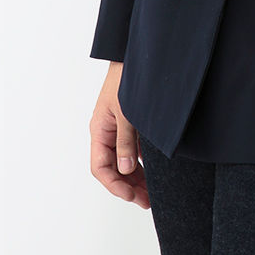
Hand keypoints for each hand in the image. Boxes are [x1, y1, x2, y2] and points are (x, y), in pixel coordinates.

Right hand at [89, 61, 149, 207]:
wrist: (141, 53)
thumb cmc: (127, 77)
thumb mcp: (127, 112)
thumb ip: (125, 141)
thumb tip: (124, 169)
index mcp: (100, 129)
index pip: (100, 167)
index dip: (115, 185)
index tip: (131, 196)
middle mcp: (107, 131)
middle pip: (113, 168)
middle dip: (128, 186)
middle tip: (147, 201)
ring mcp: (119, 127)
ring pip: (124, 160)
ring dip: (136, 177)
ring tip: (152, 193)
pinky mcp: (132, 122)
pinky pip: (134, 149)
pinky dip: (142, 162)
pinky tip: (154, 172)